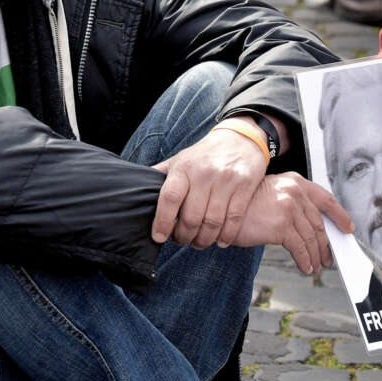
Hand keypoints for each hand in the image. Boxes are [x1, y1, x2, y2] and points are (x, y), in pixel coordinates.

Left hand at [151, 125, 268, 248]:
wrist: (241, 138)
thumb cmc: (204, 155)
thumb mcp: (180, 159)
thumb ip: (161, 175)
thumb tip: (137, 188)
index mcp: (184, 168)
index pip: (170, 198)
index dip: (163, 221)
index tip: (158, 237)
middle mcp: (204, 173)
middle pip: (191, 216)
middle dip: (184, 236)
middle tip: (181, 240)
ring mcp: (226, 180)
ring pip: (212, 222)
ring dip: (204, 240)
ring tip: (198, 243)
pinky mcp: (245, 186)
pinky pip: (234, 219)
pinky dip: (226, 236)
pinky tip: (220, 241)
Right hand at [231, 173, 353, 274]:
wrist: (222, 210)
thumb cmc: (242, 206)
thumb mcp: (270, 194)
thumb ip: (292, 203)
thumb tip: (311, 227)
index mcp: (294, 181)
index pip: (325, 198)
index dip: (339, 214)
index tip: (347, 227)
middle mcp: (294, 191)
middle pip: (318, 223)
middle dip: (325, 244)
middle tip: (328, 257)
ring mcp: (289, 207)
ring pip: (311, 237)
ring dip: (316, 255)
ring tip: (316, 266)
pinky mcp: (282, 225)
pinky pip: (300, 248)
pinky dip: (305, 260)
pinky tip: (305, 267)